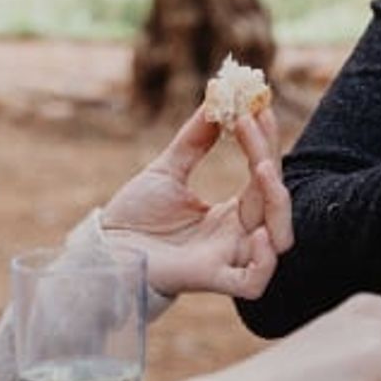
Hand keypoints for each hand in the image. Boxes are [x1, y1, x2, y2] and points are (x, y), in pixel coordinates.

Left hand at [99, 106, 293, 298]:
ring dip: (278, 201)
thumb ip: (195, 141)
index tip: (258, 106)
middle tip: (250, 121)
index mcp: (231, 214)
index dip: (265, 141)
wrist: (100, 252)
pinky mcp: (212, 279)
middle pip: (275, 200)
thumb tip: (216, 99)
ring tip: (260, 166)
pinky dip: (264, 260)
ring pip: (279, 238)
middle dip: (268, 156)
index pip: (263, 175)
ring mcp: (228, 259)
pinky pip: (254, 281)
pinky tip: (256, 234)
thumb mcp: (166, 171)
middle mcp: (237, 236)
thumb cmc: (132, 218)